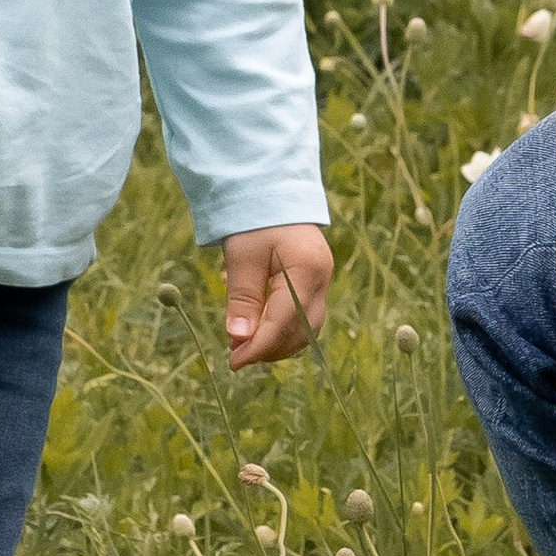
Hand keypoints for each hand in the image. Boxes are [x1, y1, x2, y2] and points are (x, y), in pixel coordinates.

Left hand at [222, 223, 331, 369]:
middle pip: (299, 332)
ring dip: (276, 344)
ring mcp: (323, 283)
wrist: (272, 192)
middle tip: (234, 354)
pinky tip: (259, 331)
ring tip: (243, 345)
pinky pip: (304, 319)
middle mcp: (322, 280)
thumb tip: (239, 339)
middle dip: (267, 349)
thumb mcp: (242, 256)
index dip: (258, 347)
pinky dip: (283, 331)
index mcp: (307, 270)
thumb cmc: (255, 219)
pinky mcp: (316, 284)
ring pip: (305, 330)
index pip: (284, 322)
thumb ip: (242, 298)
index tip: (233, 363)